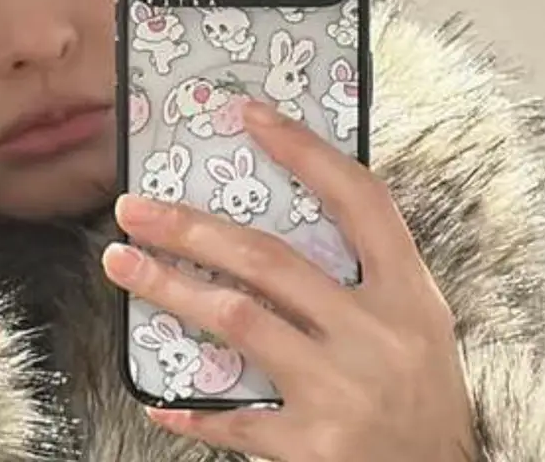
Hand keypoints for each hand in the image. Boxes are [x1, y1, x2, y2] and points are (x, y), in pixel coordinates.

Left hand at [101, 100, 475, 461]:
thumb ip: (366, 273)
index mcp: (408, 294)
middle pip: (269, 260)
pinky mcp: (315, 446)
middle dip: (192, 228)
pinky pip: (238, 418)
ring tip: (121, 263)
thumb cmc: (423, 395)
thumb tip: (282, 216)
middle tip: (135, 208)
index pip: (360, 201)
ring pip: (237, 320)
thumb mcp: (417, 322)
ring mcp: (343, 390)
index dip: (306, 151)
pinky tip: (160, 395)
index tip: (249, 115)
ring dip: (169, 288)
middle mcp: (376, 334)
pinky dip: (195, 406)